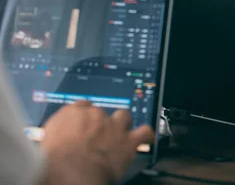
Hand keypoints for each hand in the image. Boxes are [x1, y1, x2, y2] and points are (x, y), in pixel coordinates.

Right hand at [40, 101, 154, 184]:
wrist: (72, 172)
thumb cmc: (52, 161)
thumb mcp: (43, 143)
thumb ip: (55, 135)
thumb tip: (55, 141)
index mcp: (72, 113)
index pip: (80, 106)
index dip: (82, 118)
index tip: (81, 127)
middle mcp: (95, 115)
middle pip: (101, 113)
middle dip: (99, 125)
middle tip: (95, 139)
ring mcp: (114, 126)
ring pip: (123, 116)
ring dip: (122, 124)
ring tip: (120, 134)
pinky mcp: (128, 141)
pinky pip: (145, 132)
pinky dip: (147, 136)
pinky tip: (147, 139)